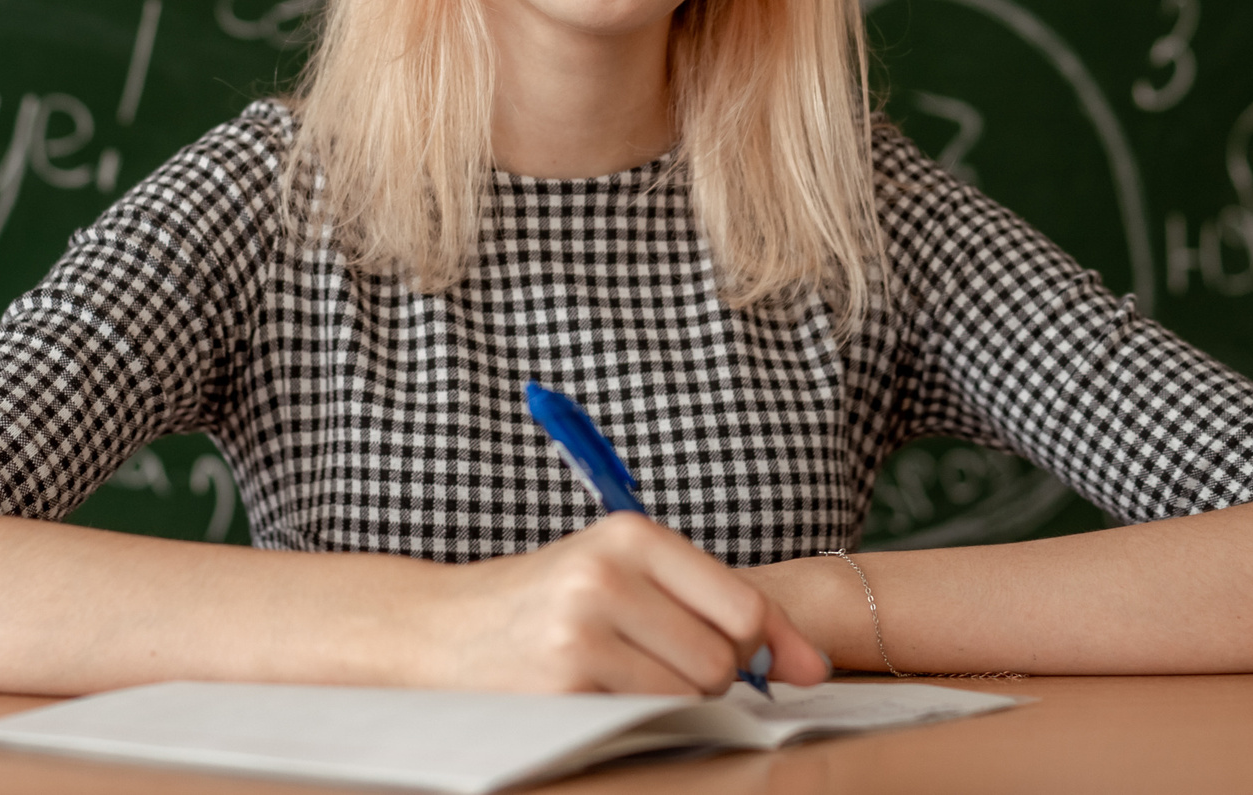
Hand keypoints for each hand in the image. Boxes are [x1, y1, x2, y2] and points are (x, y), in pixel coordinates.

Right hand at [410, 514, 833, 693]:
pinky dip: (635, 716)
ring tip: (621, 675)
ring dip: (672, 700)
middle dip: (708, 676)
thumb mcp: (626, 576)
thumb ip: (721, 607)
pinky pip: (647, 717)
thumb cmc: (546, 602)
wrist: (438, 629)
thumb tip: (814, 666)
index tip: (748, 660)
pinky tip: (596, 693)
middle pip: (724, 658)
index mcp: (630, 534)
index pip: (744, 606)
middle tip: (654, 661)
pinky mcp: (561, 684)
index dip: (758, 646)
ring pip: (690, 693)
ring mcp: (581, 630)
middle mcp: (606, 574)